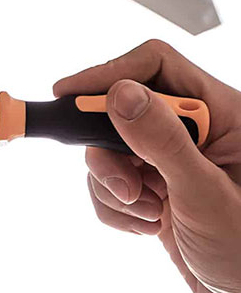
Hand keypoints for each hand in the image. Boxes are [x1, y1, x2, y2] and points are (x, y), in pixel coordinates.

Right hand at [54, 40, 240, 292]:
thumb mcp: (205, 195)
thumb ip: (163, 142)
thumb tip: (119, 95)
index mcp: (223, 113)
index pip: (156, 66)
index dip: (110, 73)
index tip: (69, 95)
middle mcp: (194, 129)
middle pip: (120, 109)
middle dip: (112, 155)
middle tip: (124, 187)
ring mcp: (168, 157)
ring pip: (108, 149)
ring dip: (115, 187)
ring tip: (149, 214)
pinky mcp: (150, 183)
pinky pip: (107, 181)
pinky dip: (115, 207)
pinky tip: (149, 226)